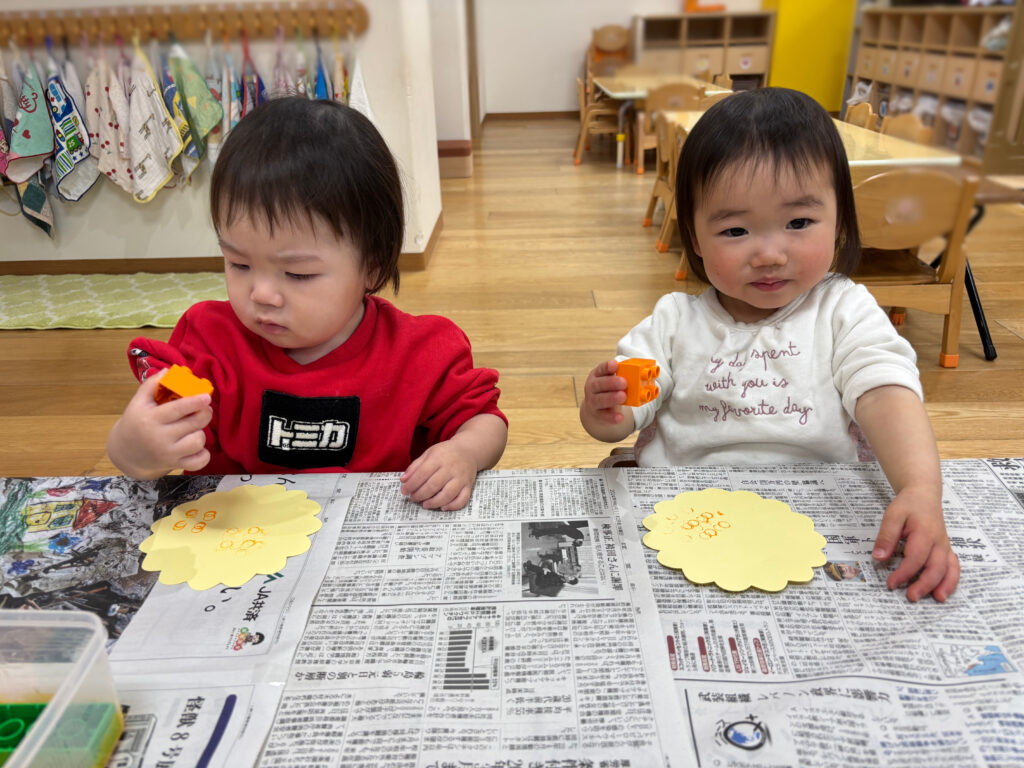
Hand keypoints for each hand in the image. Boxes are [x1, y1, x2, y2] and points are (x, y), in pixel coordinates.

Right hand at [107, 369, 212, 479]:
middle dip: (204, 414)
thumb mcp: (138, 402)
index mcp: (151, 419)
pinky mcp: (174, 464)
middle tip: (205, 409)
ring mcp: (168, 453)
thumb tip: (169, 371)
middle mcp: (159, 437)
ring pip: (198, 442)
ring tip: (194, 428)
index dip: (194, 402)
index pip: (177, 409)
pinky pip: (198, 462)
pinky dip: (203, 455)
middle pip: (193, 424)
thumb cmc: (136, 422)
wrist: (125, 452)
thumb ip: (152, 385)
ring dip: (201, 433)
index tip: (207, 397)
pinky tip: (197, 446)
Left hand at [400, 439, 478, 510]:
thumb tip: (403, 480)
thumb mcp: (429, 454)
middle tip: (413, 498)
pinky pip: (462, 499)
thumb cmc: (445, 453)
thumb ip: (415, 466)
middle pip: (434, 485)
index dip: (411, 484)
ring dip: (434, 502)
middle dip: (420, 495)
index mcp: (439, 458)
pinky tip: (443, 507)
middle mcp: (451, 468)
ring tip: (425, 504)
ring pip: (448, 494)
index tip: (404, 491)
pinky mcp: (468, 485)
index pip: (422, 473)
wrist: (468, 451)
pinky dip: (452, 506)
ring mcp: (461, 478)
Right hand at [582, 359, 627, 424]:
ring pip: (599, 400)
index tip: (615, 364)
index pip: (601, 369)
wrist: (597, 405)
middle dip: (611, 383)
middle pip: (598, 384)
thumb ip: (622, 375)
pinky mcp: (597, 414)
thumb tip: (640, 373)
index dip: (607, 367)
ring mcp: (592, 401)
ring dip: (611, 398)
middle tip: (624, 382)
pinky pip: (603, 416)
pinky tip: (620, 417)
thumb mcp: (612, 378)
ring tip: (623, 396)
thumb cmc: (608, 388)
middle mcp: (592, 387)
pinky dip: (611, 417)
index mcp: (597, 375)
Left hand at [872, 485, 959, 601]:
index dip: (904, 573)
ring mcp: (945, 546)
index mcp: (924, 533)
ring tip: (936, 600)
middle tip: (911, 597)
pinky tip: (944, 591)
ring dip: (944, 585)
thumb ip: (886, 536)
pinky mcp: (947, 549)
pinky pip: (954, 566)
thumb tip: (879, 558)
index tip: (891, 583)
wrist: (924, 495)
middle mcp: (939, 542)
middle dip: (924, 585)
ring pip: (949, 569)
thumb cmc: (908, 505)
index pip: (916, 558)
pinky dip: (952, 580)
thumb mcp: (892, 516)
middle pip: (935, 567)